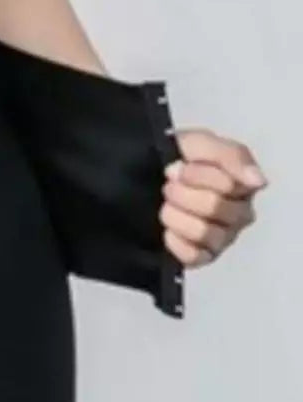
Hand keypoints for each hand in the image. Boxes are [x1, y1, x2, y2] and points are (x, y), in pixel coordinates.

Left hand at [161, 128, 267, 267]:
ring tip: (165, 205)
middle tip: (168, 186)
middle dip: (181, 193)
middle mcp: (239, 215)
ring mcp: (221, 239)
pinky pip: (193, 256)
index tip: (178, 167)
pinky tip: (166, 230)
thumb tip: (257, 181)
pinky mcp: (201, 258)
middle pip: (214, 207)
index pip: (230, 185)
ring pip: (203, 232)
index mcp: (244, 185)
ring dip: (174, 215)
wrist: (143, 176)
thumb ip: (232, 157)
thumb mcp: (201, 143)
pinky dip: (174, 241)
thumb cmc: (178, 159)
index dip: (197, 174)